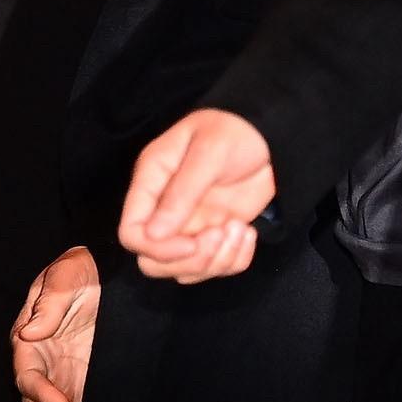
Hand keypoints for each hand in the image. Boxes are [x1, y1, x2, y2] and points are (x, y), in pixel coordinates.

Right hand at [11, 246, 100, 401]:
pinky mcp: (83, 380)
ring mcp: (62, 375)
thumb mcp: (67, 274)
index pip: (29, 376)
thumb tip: (30, 332)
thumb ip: (50, 300)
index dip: (42, 395)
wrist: (109, 272)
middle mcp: (43, 364)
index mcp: (30, 340)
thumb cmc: (82, 268)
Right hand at [118, 108, 274, 283]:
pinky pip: (213, 268)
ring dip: (216, 261)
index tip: (192, 243)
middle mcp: (164, 208)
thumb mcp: (210, 153)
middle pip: (153, 261)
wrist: (270, 135)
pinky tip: (248, 233)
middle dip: (189, 260)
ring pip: (183, 270)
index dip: (157, 248)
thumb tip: (152, 235)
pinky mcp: (213, 235)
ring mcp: (189, 224)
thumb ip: (182, 193)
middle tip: (220, 234)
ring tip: (240, 229)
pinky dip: (234, 261)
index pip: (131, 231)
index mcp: (152, 180)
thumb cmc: (235, 131)